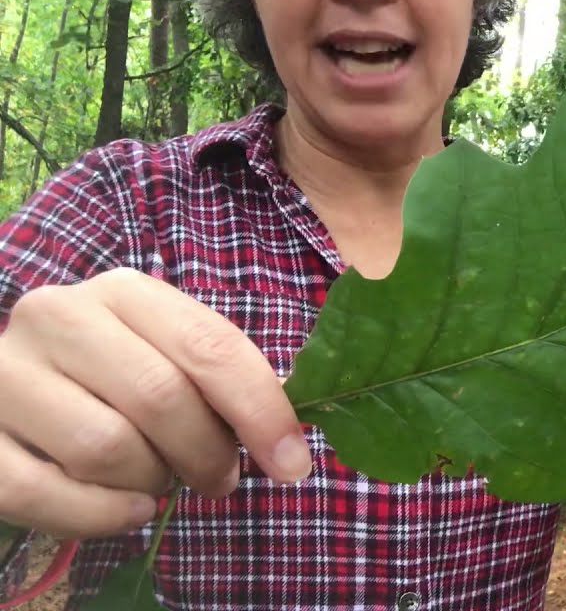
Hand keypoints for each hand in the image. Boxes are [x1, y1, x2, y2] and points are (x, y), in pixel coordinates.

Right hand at [0, 268, 310, 539]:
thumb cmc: (112, 376)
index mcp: (124, 292)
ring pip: (104, 447)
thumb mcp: (166, 356)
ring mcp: (4, 373)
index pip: (210, 346)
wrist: (13, 386)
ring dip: (152, 481)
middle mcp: (58, 316)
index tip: (293, 463)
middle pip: (160, 397)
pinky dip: (100, 515)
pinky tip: (129, 510)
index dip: (261, 411)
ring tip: (161, 480)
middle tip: (220, 479)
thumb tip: (287, 441)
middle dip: (207, 454)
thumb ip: (220, 380)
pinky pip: (43, 493)